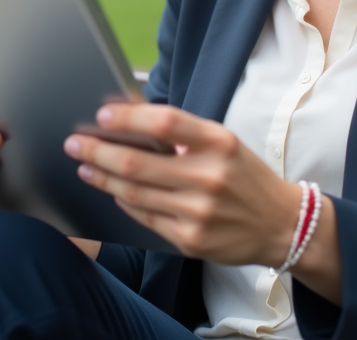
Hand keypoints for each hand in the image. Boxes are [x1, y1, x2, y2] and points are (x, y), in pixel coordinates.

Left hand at [63, 103, 301, 266]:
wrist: (281, 224)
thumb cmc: (246, 177)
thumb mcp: (225, 144)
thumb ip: (184, 135)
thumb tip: (131, 121)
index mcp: (219, 143)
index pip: (164, 123)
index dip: (128, 118)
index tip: (102, 116)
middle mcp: (208, 177)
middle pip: (138, 163)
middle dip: (98, 152)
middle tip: (75, 144)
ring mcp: (198, 212)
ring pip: (134, 192)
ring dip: (102, 178)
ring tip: (86, 167)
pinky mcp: (190, 240)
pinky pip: (144, 217)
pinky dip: (124, 202)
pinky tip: (112, 191)